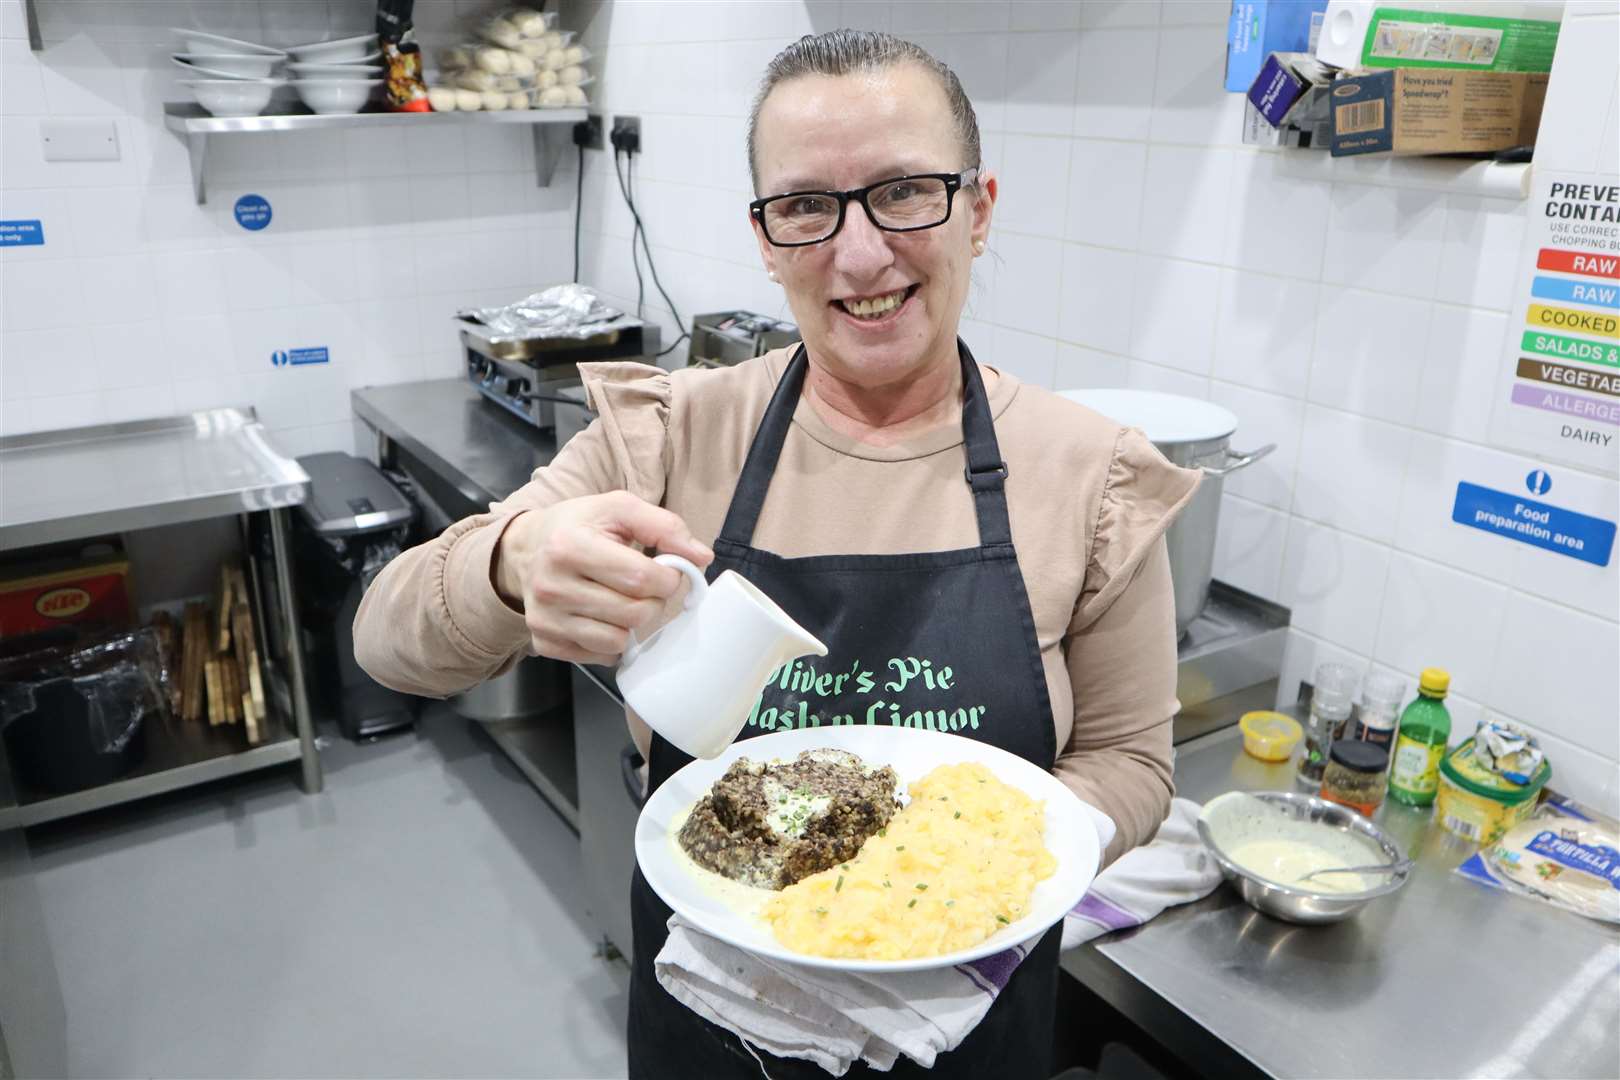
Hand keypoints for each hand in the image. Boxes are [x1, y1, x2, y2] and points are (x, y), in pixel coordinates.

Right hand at [495, 492, 713, 665]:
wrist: (524, 549)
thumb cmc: (578, 526)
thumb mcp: (618, 508)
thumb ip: (664, 526)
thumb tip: (701, 557)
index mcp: (569, 546)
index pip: (642, 578)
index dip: (668, 577)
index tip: (665, 570)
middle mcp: (552, 586)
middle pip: (634, 613)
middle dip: (652, 601)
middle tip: (643, 586)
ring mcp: (545, 618)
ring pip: (618, 642)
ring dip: (631, 624)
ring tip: (620, 599)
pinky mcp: (543, 641)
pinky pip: (598, 657)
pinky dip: (609, 642)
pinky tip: (600, 616)